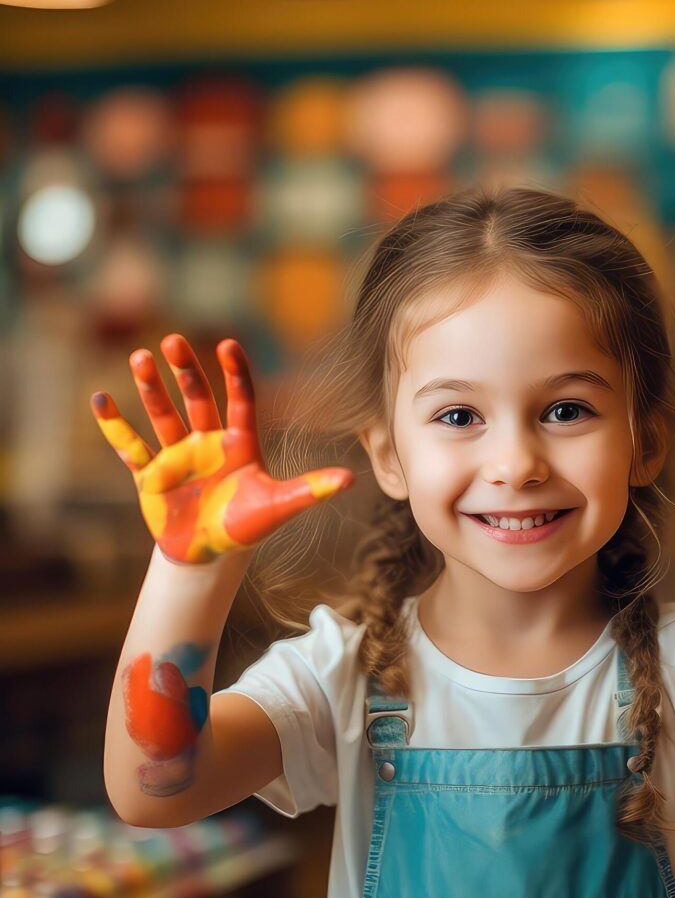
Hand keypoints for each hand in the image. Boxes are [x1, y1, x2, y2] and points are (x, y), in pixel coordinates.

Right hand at [91, 333, 354, 563]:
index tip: (228, 345)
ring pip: (163, 415)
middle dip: (185, 371)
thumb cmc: (246, 528)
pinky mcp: (150, 475)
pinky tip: (101, 400)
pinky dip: (115, 425)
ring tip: (140, 359)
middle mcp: (207, 443)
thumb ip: (311, 489)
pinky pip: (130, 446)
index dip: (235, 374)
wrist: (209, 556)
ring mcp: (177, 456)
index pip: (240, 401)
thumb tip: (352, 478)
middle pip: (197, 398)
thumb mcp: (279, 506)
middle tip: (172, 342)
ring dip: (151, 389)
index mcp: (239, 444)